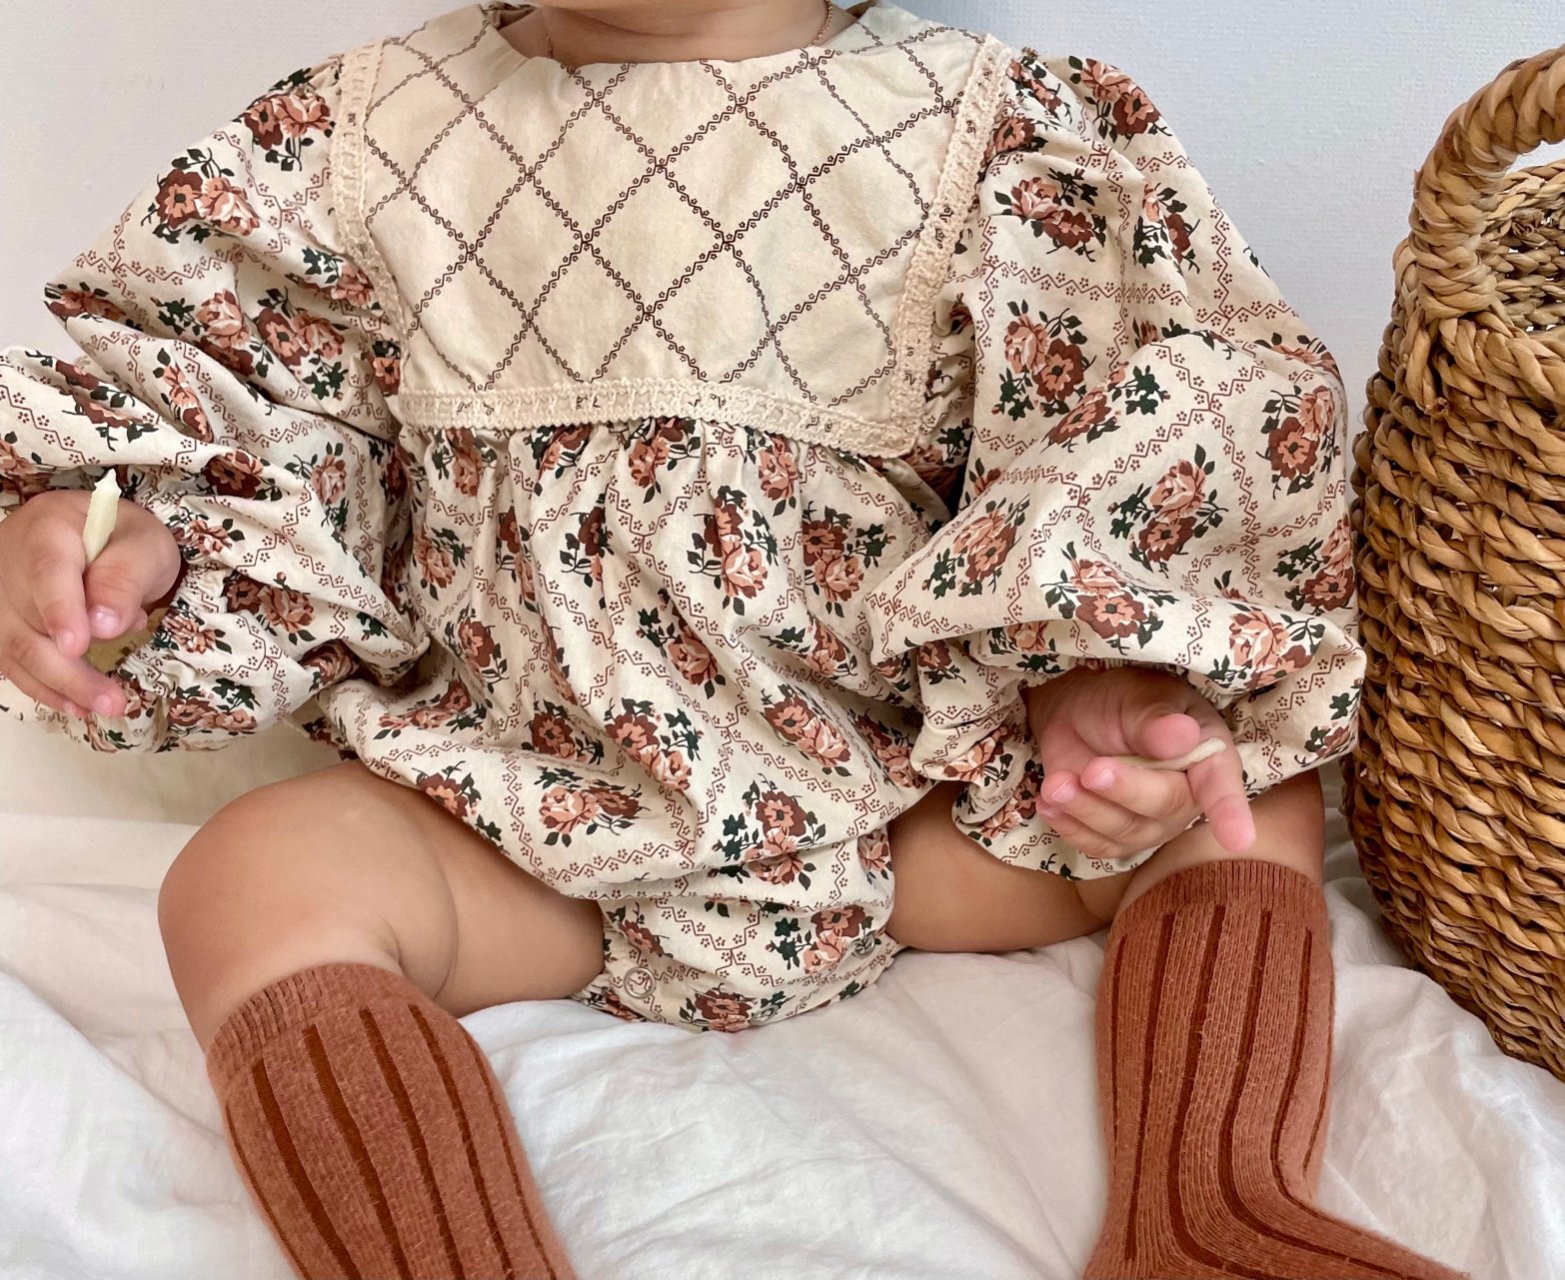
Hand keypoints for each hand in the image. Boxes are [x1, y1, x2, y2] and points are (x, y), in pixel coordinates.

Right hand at [0, 489, 181, 719]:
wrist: (96, 536)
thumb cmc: (123, 538)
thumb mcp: (143, 545)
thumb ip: (126, 577)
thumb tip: (104, 625)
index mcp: (49, 530)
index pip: (47, 571)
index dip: (59, 611)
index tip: (77, 646)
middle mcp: (12, 564)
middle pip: (28, 621)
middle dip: (69, 668)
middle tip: (111, 700)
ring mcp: (1, 596)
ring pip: (16, 648)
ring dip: (60, 685)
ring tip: (103, 706)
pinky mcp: (4, 624)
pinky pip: (14, 661)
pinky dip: (44, 686)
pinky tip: (75, 705)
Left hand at [1021, 665, 1255, 858]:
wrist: (1077, 712)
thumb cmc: (1120, 698)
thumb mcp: (1136, 696)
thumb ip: (1154, 718)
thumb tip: (1181, 737)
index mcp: (1207, 753)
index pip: (1221, 786)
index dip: (1230, 812)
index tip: (1238, 839)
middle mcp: (1186, 794)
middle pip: (1162, 807)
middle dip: (1124, 790)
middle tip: (1092, 770)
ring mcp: (1152, 821)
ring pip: (1124, 832)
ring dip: (1086, 809)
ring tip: (1057, 783)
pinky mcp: (1116, 835)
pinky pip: (1097, 846)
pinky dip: (1070, 827)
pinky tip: (1049, 802)